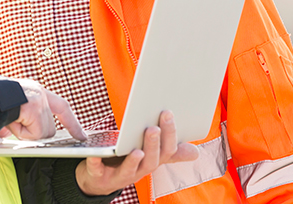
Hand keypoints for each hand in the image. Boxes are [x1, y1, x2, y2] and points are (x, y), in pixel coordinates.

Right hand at [0, 79, 85, 140]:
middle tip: (16, 124)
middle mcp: (41, 93)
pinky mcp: (35, 110)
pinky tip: (11, 122)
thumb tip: (5, 134)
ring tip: (10, 121)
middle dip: (34, 133)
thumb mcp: (8, 110)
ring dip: (25, 133)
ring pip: (41, 133)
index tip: (81, 135)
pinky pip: (33, 133)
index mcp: (36, 90)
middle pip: (49, 128)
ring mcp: (40, 101)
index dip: (71, 122)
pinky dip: (21, 133)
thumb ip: (14, 122)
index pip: (62, 107)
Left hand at [75, 110, 199, 195]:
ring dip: (134, 160)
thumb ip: (170, 152)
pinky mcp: (99, 176)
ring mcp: (120, 176)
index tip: (168, 113)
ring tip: (136, 150)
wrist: (100, 179)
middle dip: (153, 145)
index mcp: (152, 162)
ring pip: (130, 170)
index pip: (167, 151)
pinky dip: (96, 163)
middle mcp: (139, 171)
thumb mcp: (150, 155)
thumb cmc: (128, 160)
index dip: (169, 134)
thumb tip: (196, 152)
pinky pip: (98, 171)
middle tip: (153, 128)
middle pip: (151, 162)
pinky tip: (96, 155)